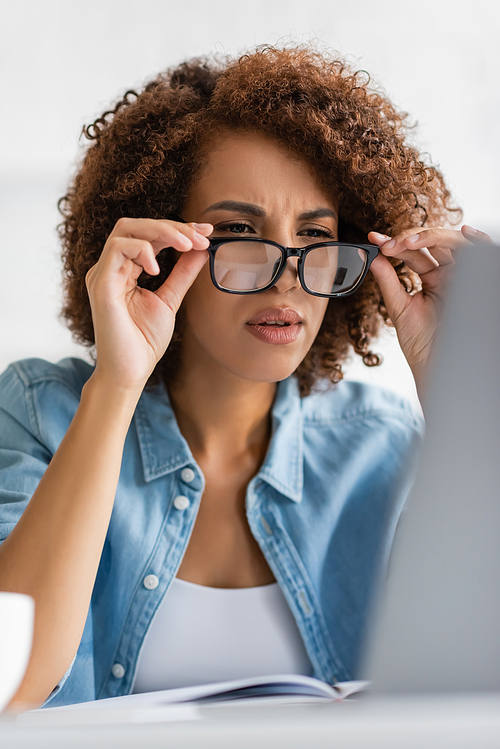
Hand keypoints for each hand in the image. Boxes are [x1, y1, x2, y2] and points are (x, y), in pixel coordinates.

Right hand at [85, 217, 211, 392]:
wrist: (130, 372)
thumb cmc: (144, 341)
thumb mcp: (170, 300)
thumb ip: (182, 274)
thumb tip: (201, 249)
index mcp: (124, 270)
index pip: (148, 236)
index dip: (178, 229)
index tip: (206, 233)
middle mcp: (110, 268)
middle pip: (136, 226)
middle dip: (172, 226)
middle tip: (201, 236)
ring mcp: (103, 274)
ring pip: (126, 229)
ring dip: (161, 232)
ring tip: (187, 245)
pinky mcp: (101, 284)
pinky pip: (118, 249)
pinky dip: (142, 250)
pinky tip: (159, 268)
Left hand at [368, 224, 493, 394]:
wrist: (435, 364)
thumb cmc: (420, 342)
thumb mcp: (399, 307)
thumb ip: (388, 281)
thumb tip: (372, 257)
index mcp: (432, 278)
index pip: (414, 253)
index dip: (395, 243)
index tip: (374, 239)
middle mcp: (449, 274)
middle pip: (434, 242)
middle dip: (410, 239)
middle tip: (388, 245)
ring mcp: (463, 277)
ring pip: (455, 243)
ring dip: (432, 237)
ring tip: (407, 243)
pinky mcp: (476, 282)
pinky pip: (482, 254)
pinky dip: (479, 241)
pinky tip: (465, 233)